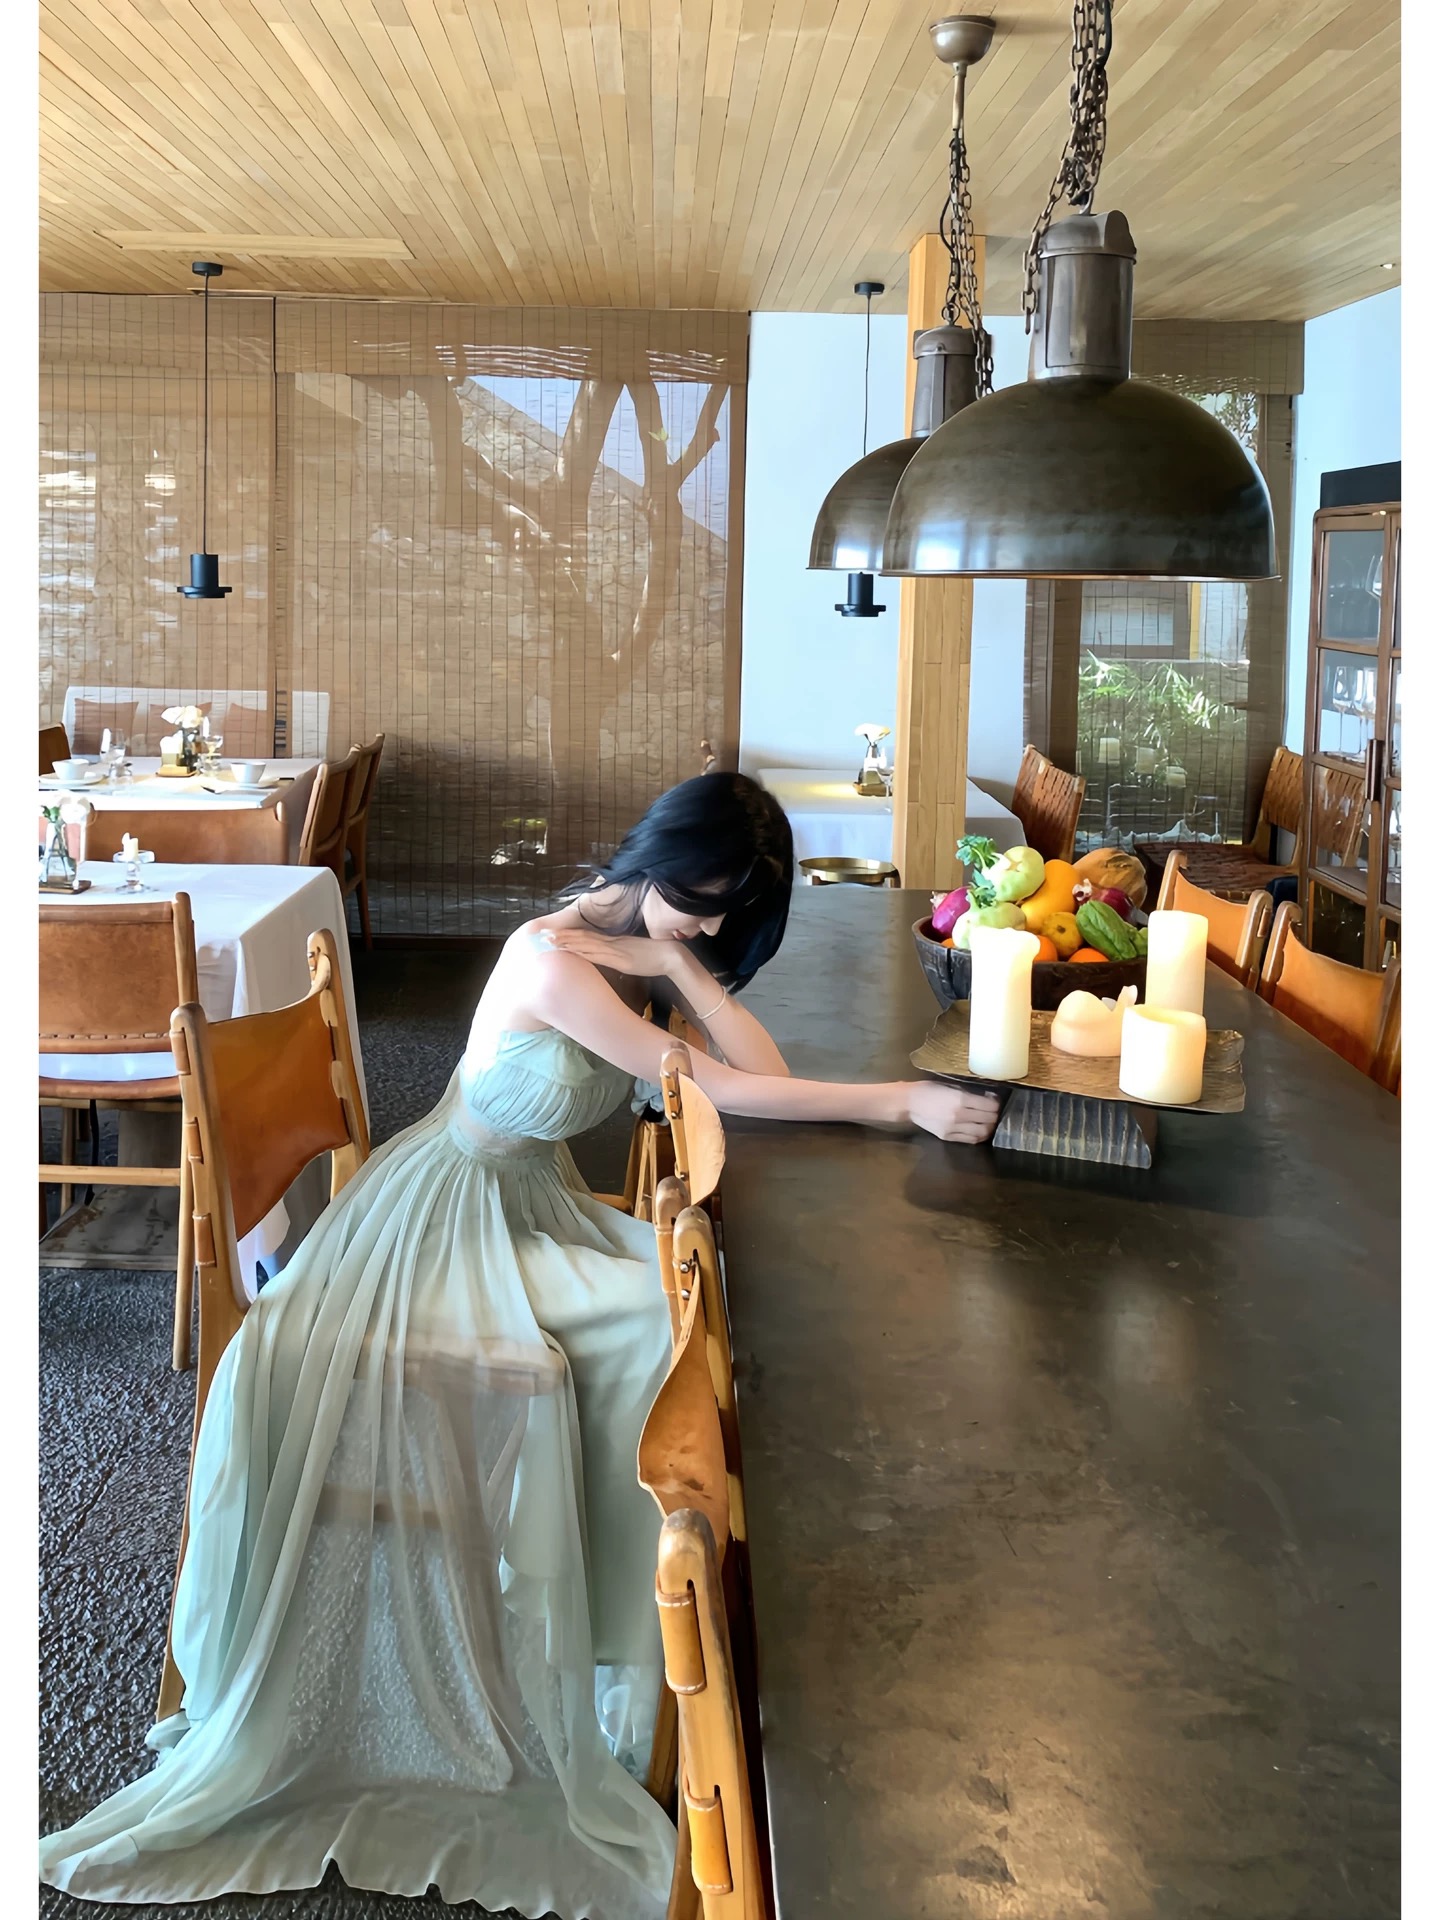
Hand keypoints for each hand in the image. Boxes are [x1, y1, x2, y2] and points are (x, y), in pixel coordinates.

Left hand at [540, 926, 681, 981]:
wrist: (671, 956)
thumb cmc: (655, 957)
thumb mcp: (633, 956)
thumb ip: (620, 955)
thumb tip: (611, 960)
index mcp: (614, 941)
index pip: (587, 936)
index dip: (569, 934)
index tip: (553, 933)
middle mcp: (612, 943)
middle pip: (582, 937)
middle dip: (562, 936)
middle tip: (542, 935)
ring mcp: (615, 950)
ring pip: (586, 944)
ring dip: (567, 942)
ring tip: (550, 941)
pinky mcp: (620, 960)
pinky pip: (598, 956)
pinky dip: (583, 953)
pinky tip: (571, 953)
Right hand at [907, 1080, 1001, 1143]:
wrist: (909, 1103)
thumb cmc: (929, 1089)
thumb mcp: (951, 1085)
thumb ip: (969, 1093)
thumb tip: (988, 1098)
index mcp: (960, 1099)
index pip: (990, 1106)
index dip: (996, 1103)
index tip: (995, 1100)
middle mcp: (959, 1115)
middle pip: (988, 1120)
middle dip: (994, 1116)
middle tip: (993, 1112)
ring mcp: (953, 1128)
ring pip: (982, 1133)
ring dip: (988, 1128)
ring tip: (987, 1122)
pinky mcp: (948, 1137)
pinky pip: (970, 1140)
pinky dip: (978, 1136)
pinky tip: (977, 1130)